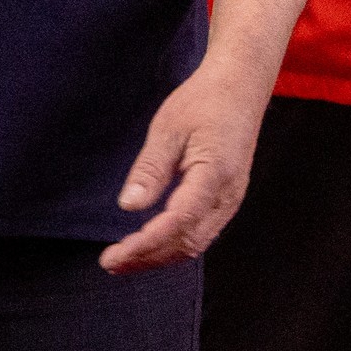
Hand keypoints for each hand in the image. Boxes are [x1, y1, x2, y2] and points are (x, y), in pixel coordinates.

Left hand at [99, 61, 264, 274]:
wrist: (240, 88)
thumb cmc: (204, 102)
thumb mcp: (168, 129)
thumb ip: (151, 170)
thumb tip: (129, 205)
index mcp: (214, 175)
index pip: (178, 222)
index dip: (146, 243)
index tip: (116, 253)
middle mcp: (227, 196)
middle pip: (187, 243)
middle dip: (148, 258)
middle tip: (111, 262)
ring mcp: (230, 200)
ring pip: (195, 243)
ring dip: (159, 257)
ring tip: (125, 260)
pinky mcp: (226, 199)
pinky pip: (200, 232)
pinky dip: (173, 245)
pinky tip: (151, 244)